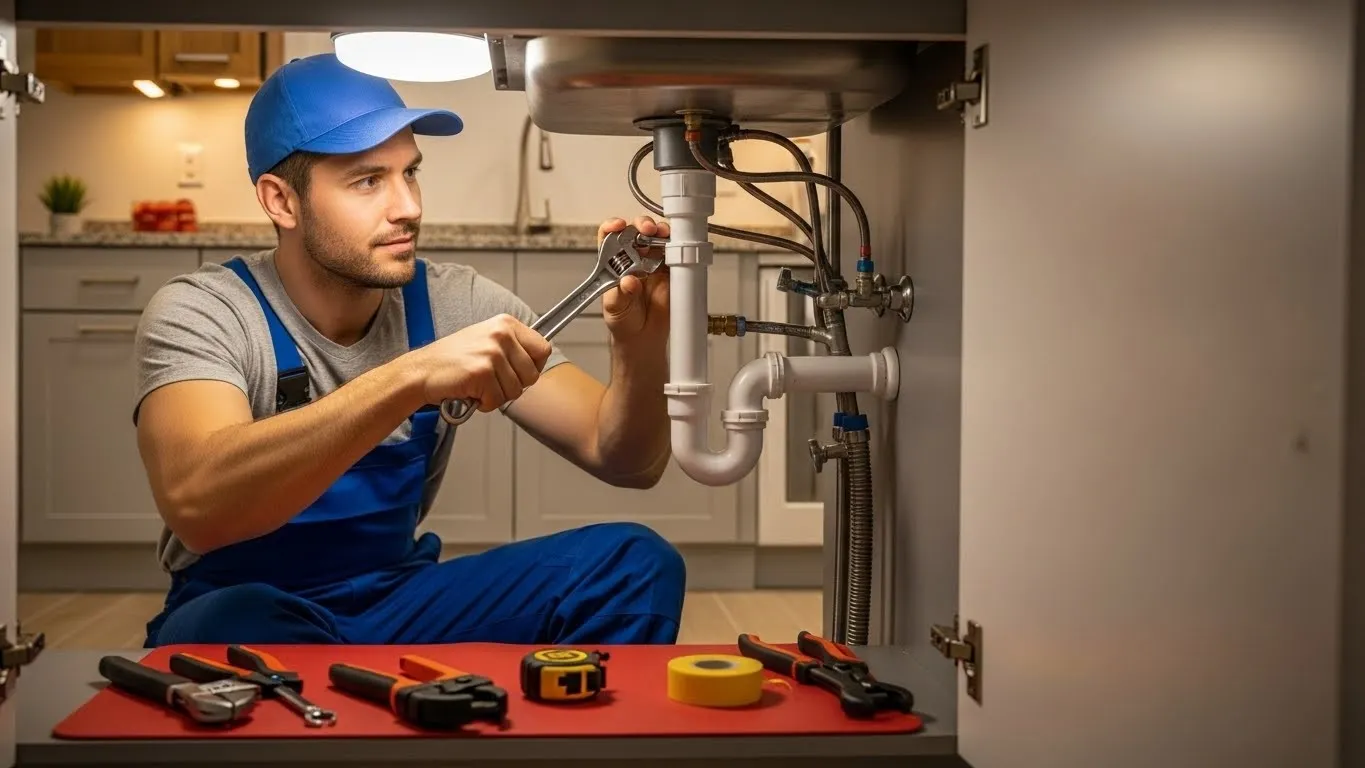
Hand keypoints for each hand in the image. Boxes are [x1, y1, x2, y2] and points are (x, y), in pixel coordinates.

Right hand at [403, 314, 552, 411]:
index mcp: (506, 323)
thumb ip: (513, 347)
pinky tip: (470, 391)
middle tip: (491, 382)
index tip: (519, 373)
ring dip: (497, 396)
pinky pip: (497, 400)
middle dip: (513, 386)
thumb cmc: (452, 360)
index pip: (543, 349)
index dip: (534, 367)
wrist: (421, 370)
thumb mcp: (486, 340)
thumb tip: (538, 362)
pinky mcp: (481, 373)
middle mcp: (501, 334)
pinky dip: (484, 403)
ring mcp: (492, 353)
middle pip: (532, 375)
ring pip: (515, 391)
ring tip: (477, 385)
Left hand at [599, 215, 669, 347]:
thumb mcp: (615, 308)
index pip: (609, 236)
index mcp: (615, 263)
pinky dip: (678, 247)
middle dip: (642, 225)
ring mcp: (654, 263)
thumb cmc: (624, 320)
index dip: (613, 226)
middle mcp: (634, 258)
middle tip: (646, 230)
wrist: (643, 337)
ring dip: (661, 232)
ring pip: (658, 237)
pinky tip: (675, 249)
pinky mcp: (671, 271)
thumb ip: (620, 294)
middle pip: (637, 230)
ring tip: (661, 236)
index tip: (618, 226)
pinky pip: (676, 254)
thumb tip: (628, 281)